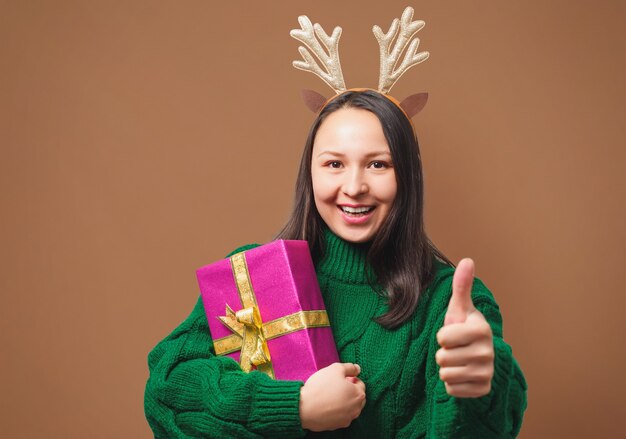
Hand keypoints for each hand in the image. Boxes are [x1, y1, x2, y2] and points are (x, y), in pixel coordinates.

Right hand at [299, 362, 365, 430]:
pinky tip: (326, 405)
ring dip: (344, 402)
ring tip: (330, 396)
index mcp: (358, 395)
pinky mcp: (336, 426)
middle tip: (336, 386)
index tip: (341, 378)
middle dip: (350, 391)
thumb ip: (349, 367)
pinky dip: (336, 411)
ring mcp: (347, 419)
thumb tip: (357, 369)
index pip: (360, 384)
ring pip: (349, 408)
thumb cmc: (321, 387)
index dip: (351, 379)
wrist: (305, 407)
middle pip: (357, 398)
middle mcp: (356, 409)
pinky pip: (340, 416)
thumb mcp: (335, 369)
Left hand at [436, 258, 493, 397]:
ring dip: (447, 368)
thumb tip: (467, 260)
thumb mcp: (459, 308)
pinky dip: (453, 384)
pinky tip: (462, 374)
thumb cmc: (463, 328)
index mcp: (481, 330)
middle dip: (444, 353)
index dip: (442, 335)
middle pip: (442, 358)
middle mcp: (488, 352)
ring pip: (446, 374)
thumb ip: (461, 286)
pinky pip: (452, 389)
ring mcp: (487, 373)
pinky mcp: (483, 390)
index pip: (442, 338)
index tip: (454, 333)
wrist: (476, 356)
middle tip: (455, 349)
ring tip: (458, 360)